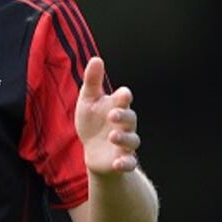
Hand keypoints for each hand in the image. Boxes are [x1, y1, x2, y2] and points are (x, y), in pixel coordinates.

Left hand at [76, 57, 139, 175]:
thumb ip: (92, 81)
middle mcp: (124, 124)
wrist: (92, 150)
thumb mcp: (88, 100)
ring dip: (124, 138)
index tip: (122, 94)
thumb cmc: (92, 121)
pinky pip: (130, 162)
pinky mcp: (122, 160)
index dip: (124, 97)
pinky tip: (118, 163)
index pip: (123, 100)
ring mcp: (124, 143)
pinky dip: (126, 163)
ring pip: (133, 140)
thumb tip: (96, 58)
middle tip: (112, 114)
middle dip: (123, 116)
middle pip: (131, 119)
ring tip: (112, 136)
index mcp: (116, 107)